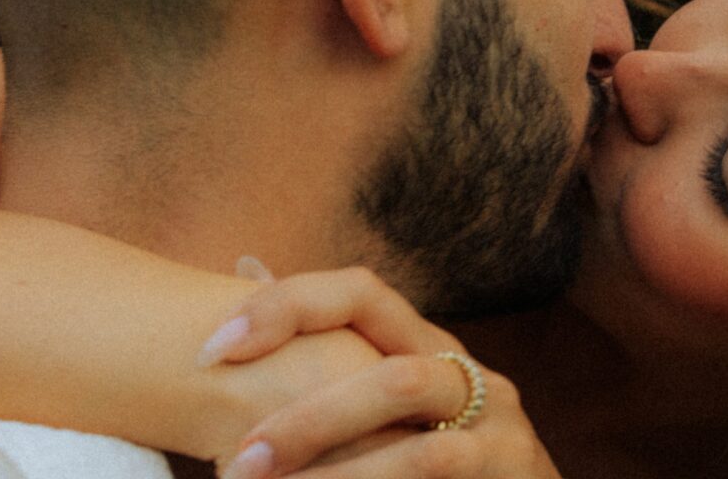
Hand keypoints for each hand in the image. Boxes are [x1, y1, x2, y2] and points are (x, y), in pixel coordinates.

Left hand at [204, 268, 557, 478]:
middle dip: (311, 421)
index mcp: (425, 343)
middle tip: (240, 463)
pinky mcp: (514, 475)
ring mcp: (499, 431)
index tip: (213, 348)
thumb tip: (244, 268)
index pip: (360, 292)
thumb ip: (327, 351)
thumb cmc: (435, 456)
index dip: (288, 307)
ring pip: (419, 455)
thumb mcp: (387, 400)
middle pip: (390, 376)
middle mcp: (466, 373)